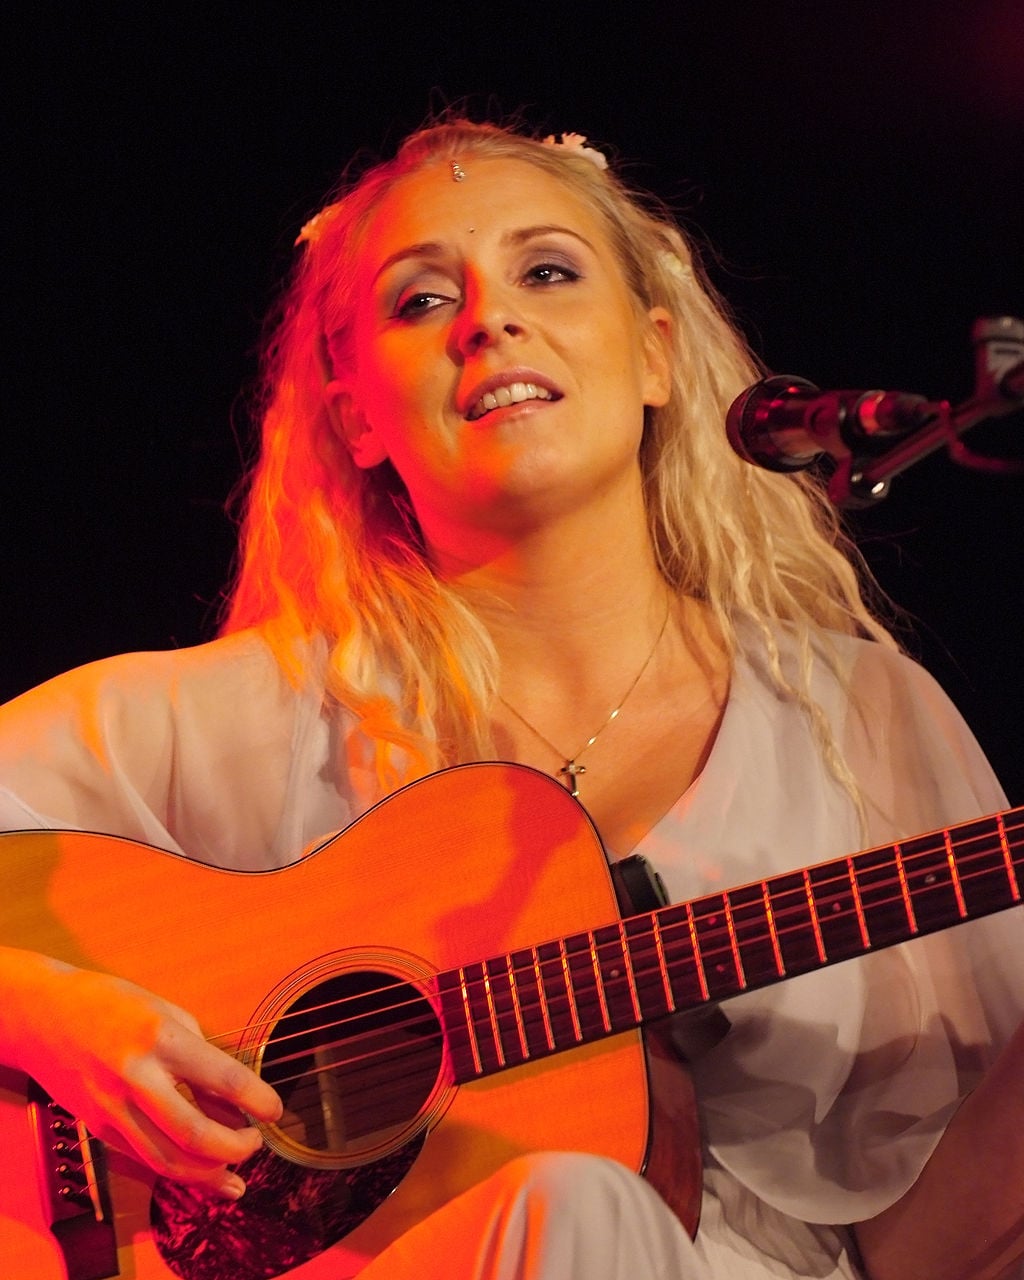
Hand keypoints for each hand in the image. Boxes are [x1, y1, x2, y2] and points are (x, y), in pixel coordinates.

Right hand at [5, 953, 282, 1198]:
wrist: (45, 1016)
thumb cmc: (114, 1005)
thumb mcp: (170, 1015)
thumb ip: (202, 1059)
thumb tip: (236, 1102)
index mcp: (161, 1037)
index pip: (222, 1078)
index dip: (258, 1100)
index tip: (276, 1110)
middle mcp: (136, 1077)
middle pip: (195, 1135)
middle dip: (236, 1148)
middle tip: (256, 1143)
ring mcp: (114, 1108)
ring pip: (167, 1161)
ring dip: (209, 1175)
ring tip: (238, 1172)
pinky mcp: (100, 1129)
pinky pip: (146, 1159)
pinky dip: (179, 1172)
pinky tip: (204, 1174)